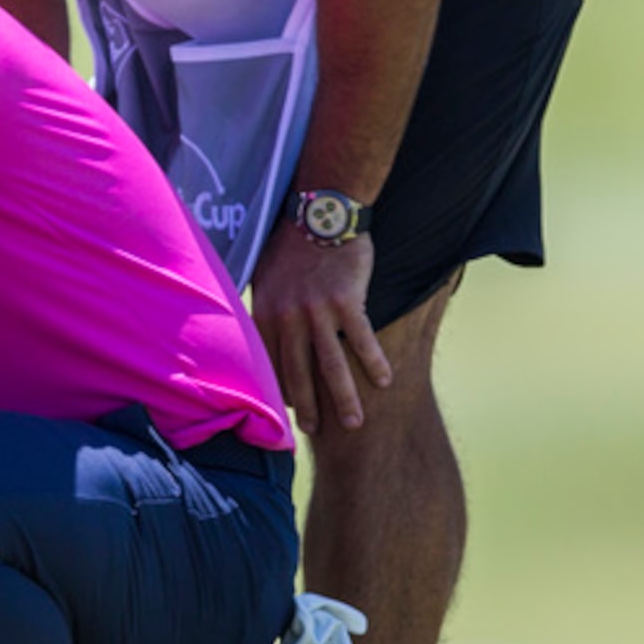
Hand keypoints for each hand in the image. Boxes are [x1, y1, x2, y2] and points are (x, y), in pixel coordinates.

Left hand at [250, 224, 392, 433]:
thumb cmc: (291, 243)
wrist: (320, 211)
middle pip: (297, 371)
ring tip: (353, 424)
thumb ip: (265, 309)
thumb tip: (258, 335)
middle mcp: (288, 316)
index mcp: (265, 312)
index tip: (285, 413)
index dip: (278, 390)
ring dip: (343, 397)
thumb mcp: (264, 276)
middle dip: (306, 406)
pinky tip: (385, 382)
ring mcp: (317, 310)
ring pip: (330, 364)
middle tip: (313, 433)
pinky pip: (362, 339)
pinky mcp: (347, 300)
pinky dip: (373, 362)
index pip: (269, 363)